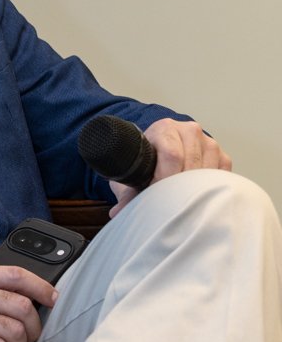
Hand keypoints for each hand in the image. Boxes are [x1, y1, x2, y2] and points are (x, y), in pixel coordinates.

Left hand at [108, 117, 231, 216]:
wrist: (160, 154)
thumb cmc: (147, 163)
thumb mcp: (134, 175)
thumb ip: (127, 193)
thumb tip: (118, 213)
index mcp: (165, 128)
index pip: (172, 155)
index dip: (164, 179)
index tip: (157, 195)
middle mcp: (189, 131)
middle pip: (191, 165)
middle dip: (178, 188)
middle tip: (169, 203)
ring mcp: (209, 143)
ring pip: (207, 172)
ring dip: (195, 190)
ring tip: (181, 200)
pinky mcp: (222, 157)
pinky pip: (220, 177)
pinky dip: (209, 189)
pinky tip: (196, 195)